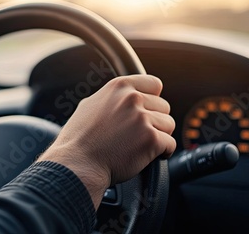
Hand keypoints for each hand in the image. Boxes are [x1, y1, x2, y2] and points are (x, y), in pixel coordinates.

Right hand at [37, 75, 175, 207]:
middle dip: (155, 121)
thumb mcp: (90, 106)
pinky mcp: (151, 139)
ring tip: (142, 145)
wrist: (77, 164)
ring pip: (169, 125)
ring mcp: (142, 118)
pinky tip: (149, 155)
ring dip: (159, 136)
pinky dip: (163, 152)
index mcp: (119, 87)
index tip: (148, 111)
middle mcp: (132, 98)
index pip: (154, 84)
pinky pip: (170, 144)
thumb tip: (124, 98)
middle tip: (140, 134)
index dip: (153, 100)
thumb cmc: (78, 140)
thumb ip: (111, 98)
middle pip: (163, 106)